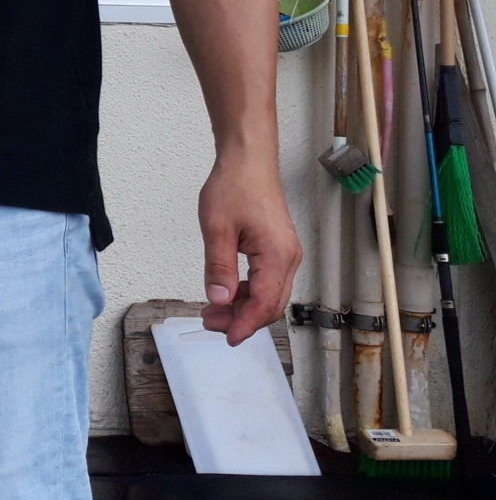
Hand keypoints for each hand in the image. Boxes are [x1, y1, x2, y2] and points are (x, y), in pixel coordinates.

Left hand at [197, 154, 300, 344]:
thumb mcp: (217, 228)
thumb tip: (219, 299)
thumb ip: (218, 267)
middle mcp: (288, 258)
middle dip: (242, 320)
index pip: (264, 304)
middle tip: (211, 323)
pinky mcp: (278, 250)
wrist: (248, 162)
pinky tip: (227, 293)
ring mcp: (285, 254)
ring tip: (213, 310)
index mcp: (276, 256)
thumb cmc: (235, 186)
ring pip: (269, 295)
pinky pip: (267, 281)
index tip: (227, 337)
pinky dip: (247, 292)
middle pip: (270, 305)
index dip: (245, 325)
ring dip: (244, 307)